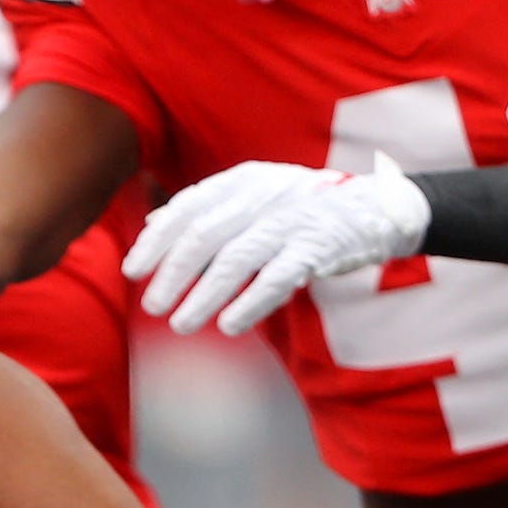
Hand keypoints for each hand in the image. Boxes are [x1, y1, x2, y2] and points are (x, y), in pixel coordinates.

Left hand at [127, 158, 429, 337]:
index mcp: (243, 180)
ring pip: (236, 259)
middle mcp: (264, 195)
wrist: (374, 207)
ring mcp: (292, 220)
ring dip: (204, 296)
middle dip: (173, 273)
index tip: (132, 270)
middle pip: (205, 235)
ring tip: (181, 324)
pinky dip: (250, 304)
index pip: (188, 208)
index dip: (157, 241)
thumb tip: (153, 224)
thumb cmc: (300, 208)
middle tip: (151, 305)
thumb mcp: (253, 197)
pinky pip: (277, 278)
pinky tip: (229, 326)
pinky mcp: (317, 247)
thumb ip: (206, 209)